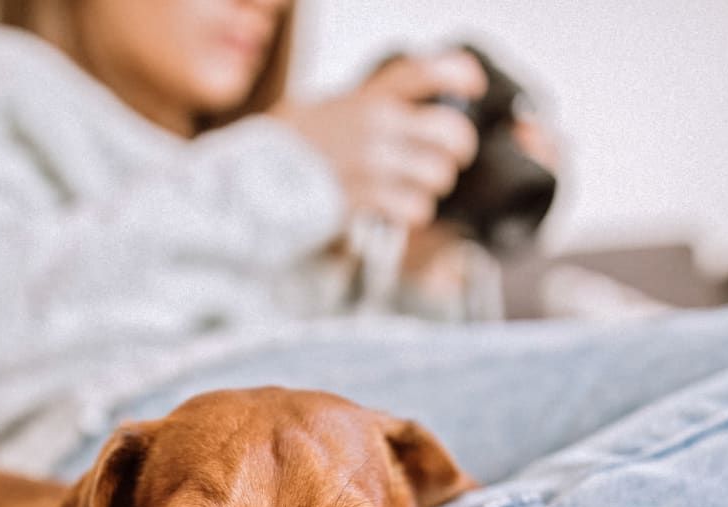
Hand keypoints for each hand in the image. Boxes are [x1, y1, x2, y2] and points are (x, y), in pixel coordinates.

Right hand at [271, 50, 486, 227]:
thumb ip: (362, 107)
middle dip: (457, 151)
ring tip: (413, 190)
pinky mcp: (368, 198)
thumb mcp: (322, 109)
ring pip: (438, 175)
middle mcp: (376, 125)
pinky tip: (396, 210)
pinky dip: (411, 213)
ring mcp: (373, 162)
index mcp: (366, 98)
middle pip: (451, 132)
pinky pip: (416, 208)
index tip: (473, 86)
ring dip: (432, 188)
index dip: (460, 74)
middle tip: (447, 160)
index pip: (425, 72)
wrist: (253, 183)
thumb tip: (398, 112)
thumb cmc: (285, 152)